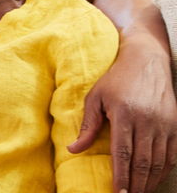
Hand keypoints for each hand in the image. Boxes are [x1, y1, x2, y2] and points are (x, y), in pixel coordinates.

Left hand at [68, 43, 176, 192]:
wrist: (146, 60)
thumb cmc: (115, 79)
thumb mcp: (95, 97)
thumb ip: (87, 125)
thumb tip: (73, 150)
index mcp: (125, 114)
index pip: (123, 153)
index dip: (121, 176)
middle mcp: (148, 121)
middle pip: (143, 162)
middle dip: (136, 185)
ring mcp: (164, 124)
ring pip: (158, 161)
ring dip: (149, 182)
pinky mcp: (174, 125)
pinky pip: (171, 155)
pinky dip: (163, 171)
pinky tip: (153, 180)